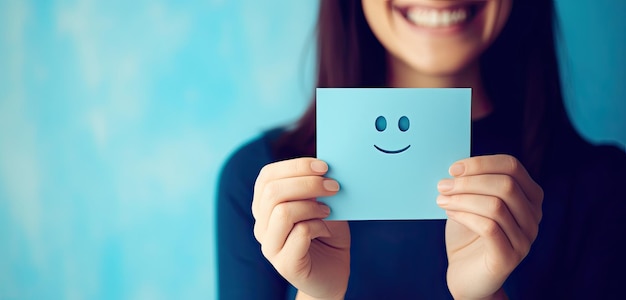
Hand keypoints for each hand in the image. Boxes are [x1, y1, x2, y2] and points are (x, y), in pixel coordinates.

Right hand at [252, 158, 349, 299]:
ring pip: (282, 212)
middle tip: (334, 186)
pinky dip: (318, 226)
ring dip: (312, 206)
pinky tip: (326, 230)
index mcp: (265, 206)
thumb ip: (318, 188)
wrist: (332, 275)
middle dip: (307, 183)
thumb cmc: (327, 236)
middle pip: (273, 192)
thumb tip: (325, 167)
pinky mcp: (285, 264)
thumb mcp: (323, 204)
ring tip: (328, 210)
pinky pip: (299, 233)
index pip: (267, 176)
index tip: (324, 166)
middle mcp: (261, 226)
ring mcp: (270, 246)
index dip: (295, 166)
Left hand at [436, 155, 542, 299]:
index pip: (512, 166)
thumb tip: (456, 166)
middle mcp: (533, 217)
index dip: (481, 163)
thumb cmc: (468, 234)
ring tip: (442, 199)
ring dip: (463, 198)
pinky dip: (465, 216)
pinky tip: (450, 213)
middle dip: (469, 181)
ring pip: (496, 206)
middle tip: (443, 185)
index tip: (453, 168)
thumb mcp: (470, 202)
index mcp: (528, 197)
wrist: (466, 274)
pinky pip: (489, 227)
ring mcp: (525, 239)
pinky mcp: (509, 257)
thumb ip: (471, 183)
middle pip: (506, 185)